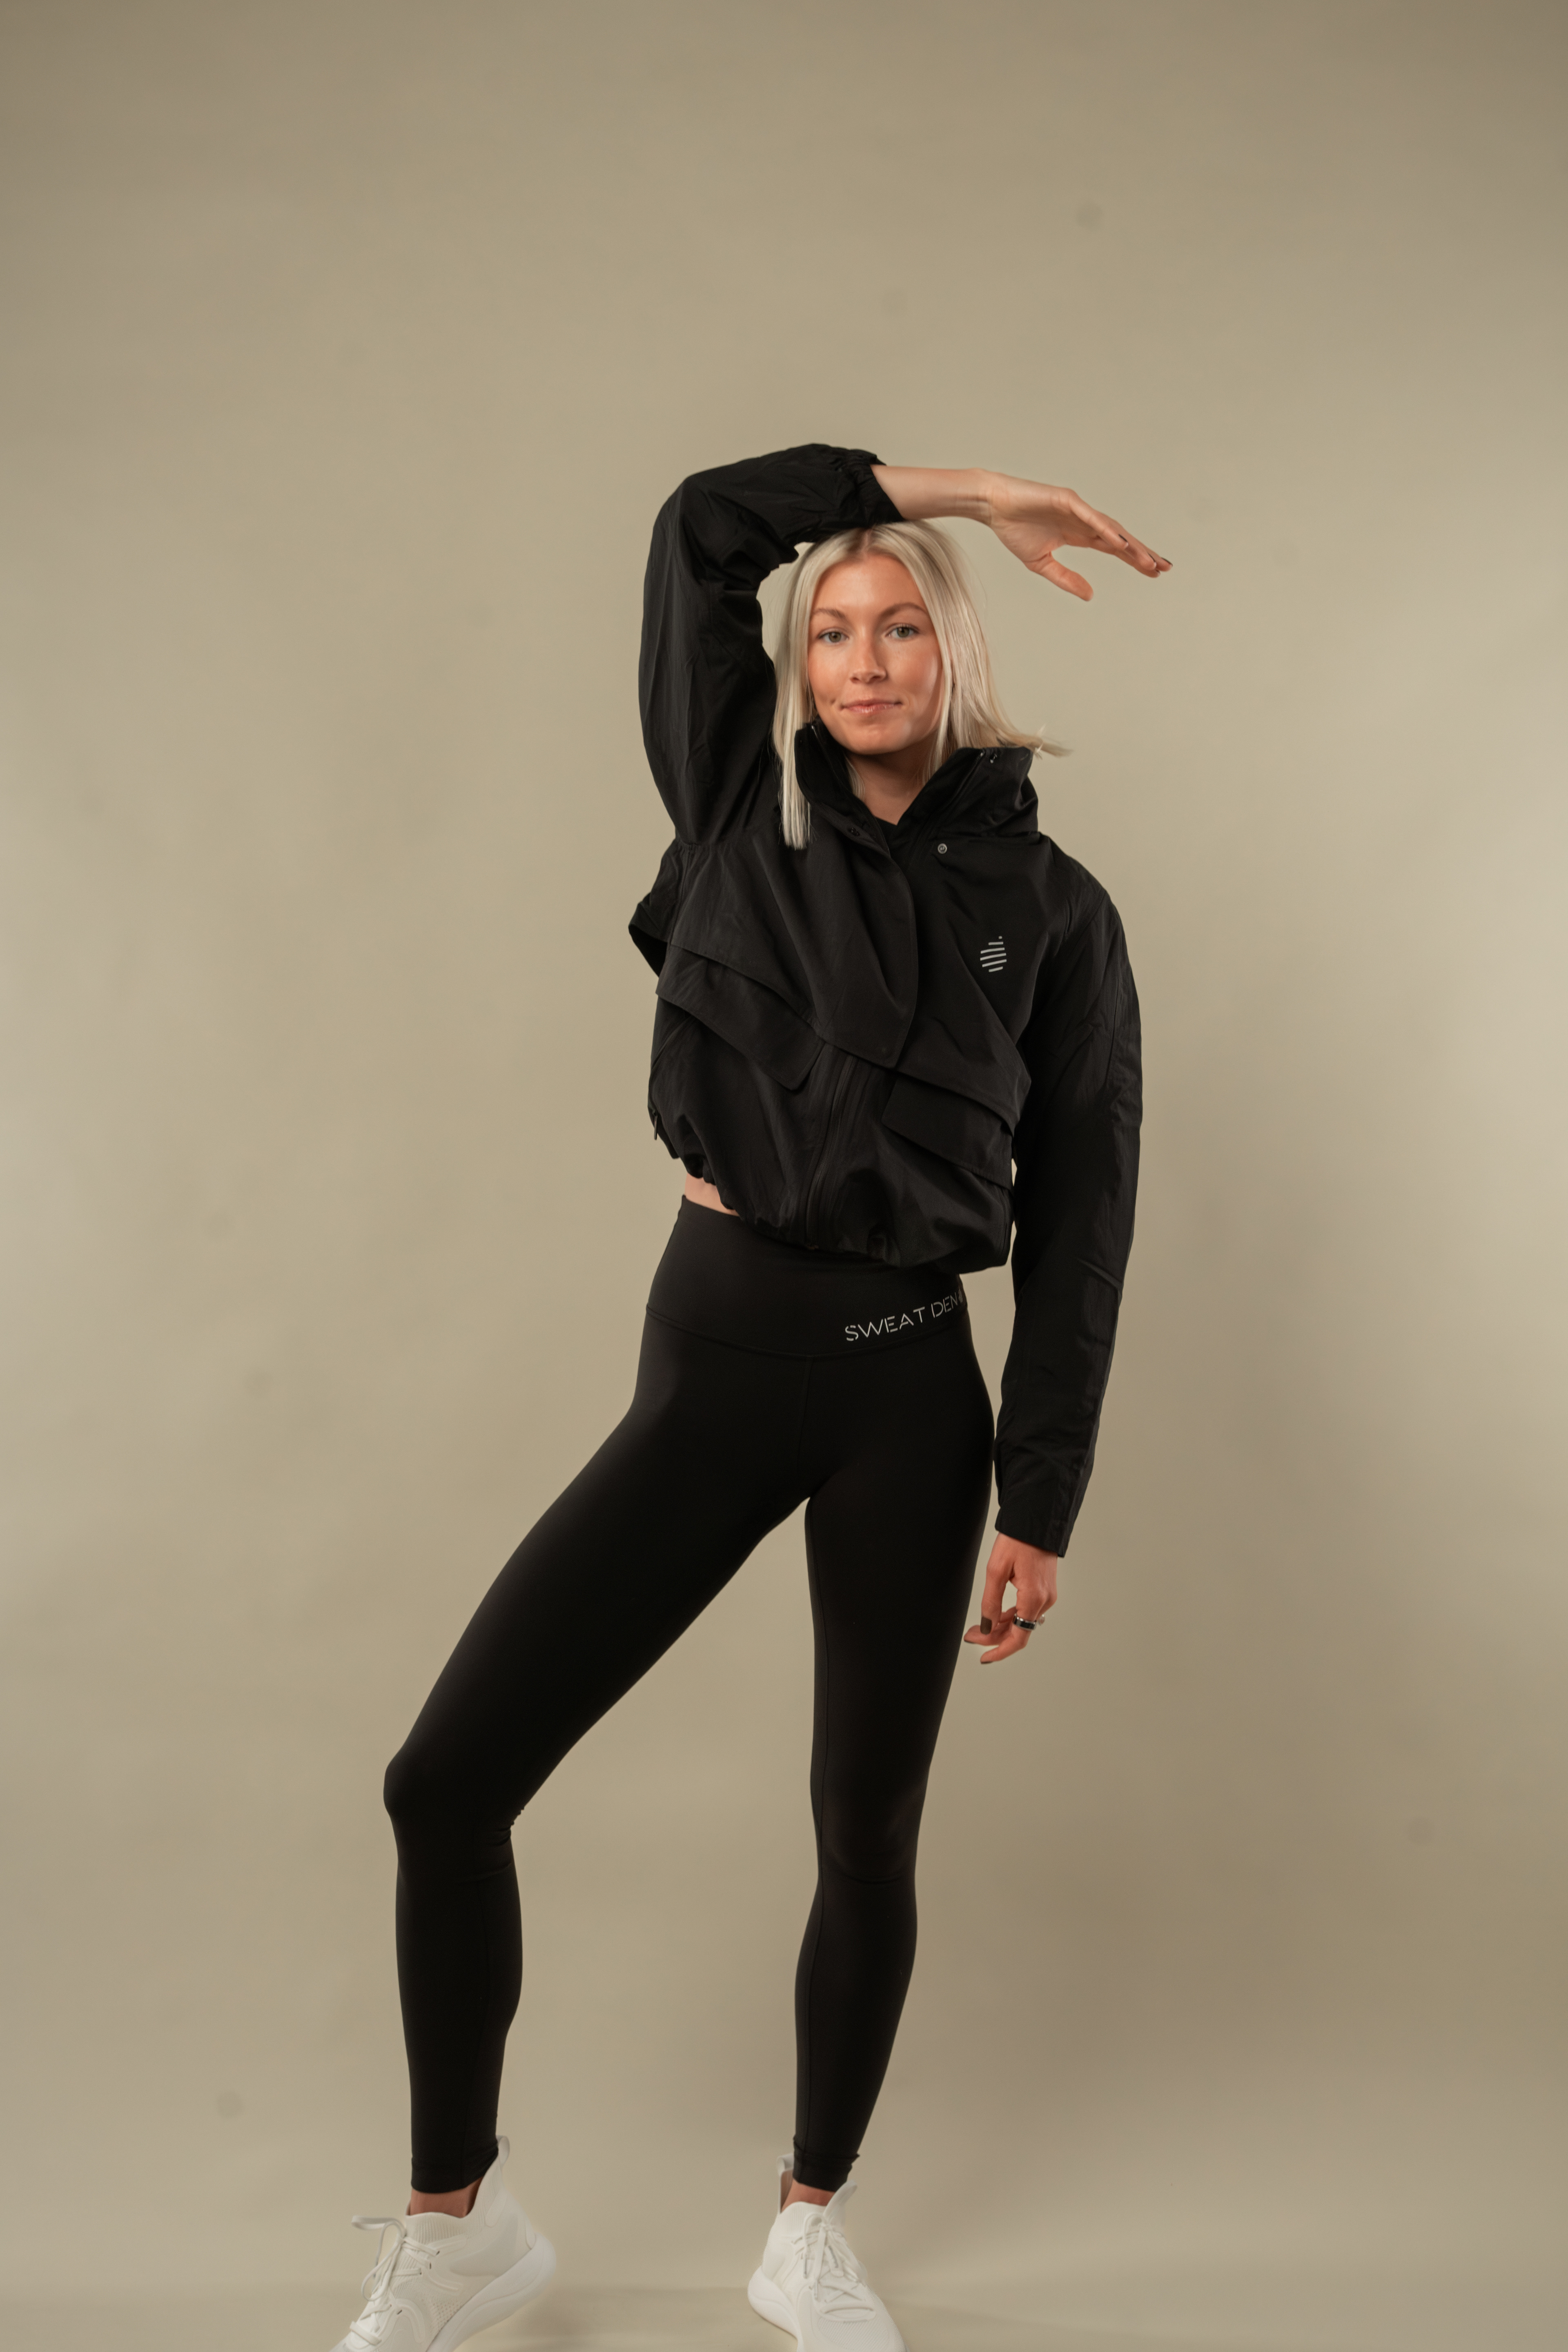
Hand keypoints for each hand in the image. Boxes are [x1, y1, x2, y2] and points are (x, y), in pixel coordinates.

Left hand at [963, 1535, 1058, 1662]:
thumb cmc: (1017, 1541)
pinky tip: (995, 1614)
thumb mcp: (996, 1571)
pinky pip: (1026, 1610)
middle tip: (971, 1636)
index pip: (1018, 1638)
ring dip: (1001, 1626)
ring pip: (1022, 1621)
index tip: (983, 1658)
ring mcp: (1046, 1595)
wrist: (1037, 1521)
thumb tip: (986, 1628)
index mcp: (1034, 1599)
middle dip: (994, 1637)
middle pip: (1019, 1632)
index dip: (1000, 1651)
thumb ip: (991, 1602)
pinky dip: (1010, 1615)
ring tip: (978, 1626)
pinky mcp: (1044, 1589)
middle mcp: (1044, 1601)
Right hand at [984, 475, 1170, 602]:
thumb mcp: (1042, 564)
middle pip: (1119, 539)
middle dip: (1142, 553)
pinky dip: (1106, 529)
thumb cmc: (1014, 529)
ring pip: (1110, 528)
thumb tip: (1090, 595)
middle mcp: (1084, 521)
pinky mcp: (1066, 499)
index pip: (1114, 548)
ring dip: (1130, 545)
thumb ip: (1066, 579)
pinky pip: (1090, 517)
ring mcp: (1077, 509)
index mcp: (1079, 534)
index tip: (1153, 572)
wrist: (993, 506)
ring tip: (1148, 560)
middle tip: (1164, 568)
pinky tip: (1121, 542)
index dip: (1134, 559)